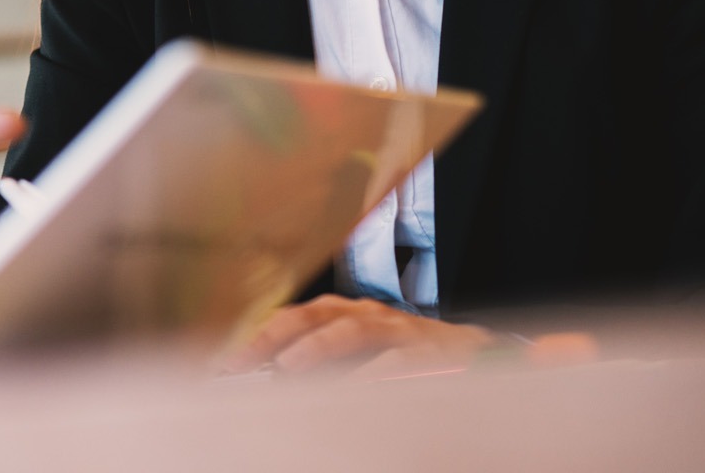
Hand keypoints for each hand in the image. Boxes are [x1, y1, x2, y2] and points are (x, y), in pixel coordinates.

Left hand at [225, 294, 494, 377]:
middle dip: (272, 339)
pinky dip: (375, 375)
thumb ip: (320, 368)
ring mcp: (400, 330)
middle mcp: (367, 314)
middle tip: (240, 364)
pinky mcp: (433, 352)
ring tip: (286, 368)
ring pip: (351, 330)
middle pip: (311, 316)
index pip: (291, 319)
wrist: (479, 354)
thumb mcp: (359, 358)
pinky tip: (355, 390)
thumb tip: (273, 385)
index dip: (257, 339)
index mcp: (344, 314)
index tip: (225, 365)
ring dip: (316, 348)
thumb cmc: (407, 357)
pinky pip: (399, 362)